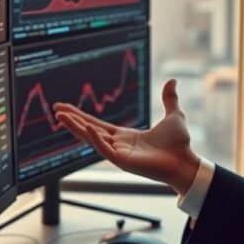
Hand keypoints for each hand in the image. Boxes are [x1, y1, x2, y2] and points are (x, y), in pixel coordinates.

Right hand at [53, 79, 199, 194]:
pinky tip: (86, 128)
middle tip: (56, 109)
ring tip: (61, 117)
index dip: (81, 116)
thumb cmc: (180, 145)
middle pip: (89, 130)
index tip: (66, 108)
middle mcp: (118, 145)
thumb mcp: (173, 115)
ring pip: (92, 139)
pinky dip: (95, 139)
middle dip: (72, 120)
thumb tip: (172, 81)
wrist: (187, 162)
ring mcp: (119, 154)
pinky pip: (104, 150)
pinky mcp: (123, 162)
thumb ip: (169, 99)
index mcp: (125, 136)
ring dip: (76, 128)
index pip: (97, 124)